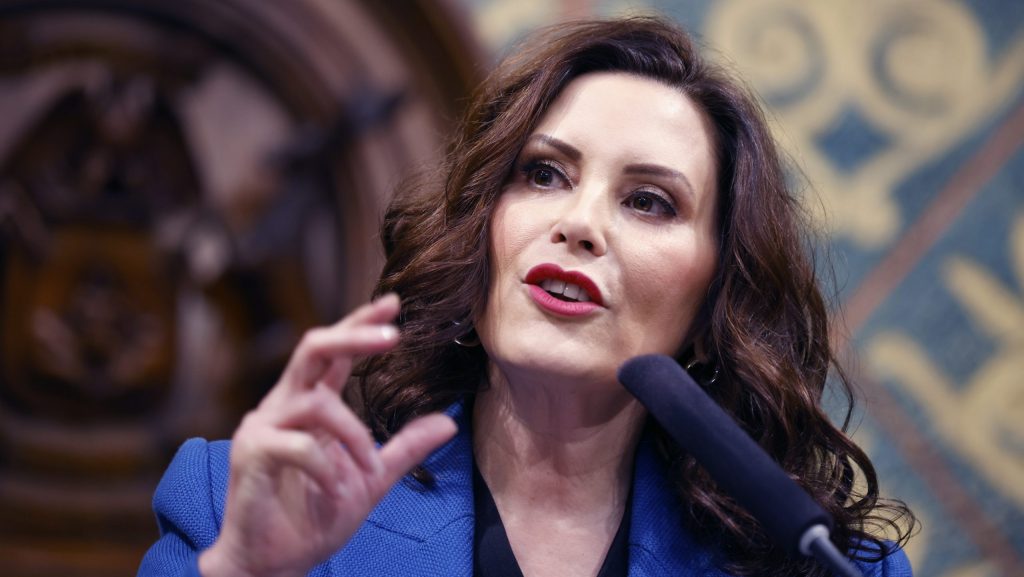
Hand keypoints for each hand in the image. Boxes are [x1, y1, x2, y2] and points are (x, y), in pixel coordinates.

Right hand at [198, 294, 457, 576]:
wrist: (273, 565)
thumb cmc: (313, 518)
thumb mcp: (371, 480)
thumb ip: (404, 448)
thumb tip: (448, 420)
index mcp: (309, 405)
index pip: (333, 352)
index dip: (360, 324)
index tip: (392, 302)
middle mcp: (283, 406)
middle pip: (313, 348)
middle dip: (353, 335)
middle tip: (393, 334)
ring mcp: (263, 427)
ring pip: (316, 403)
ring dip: (354, 436)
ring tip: (367, 469)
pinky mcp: (251, 454)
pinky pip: (297, 445)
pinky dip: (327, 467)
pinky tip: (336, 490)